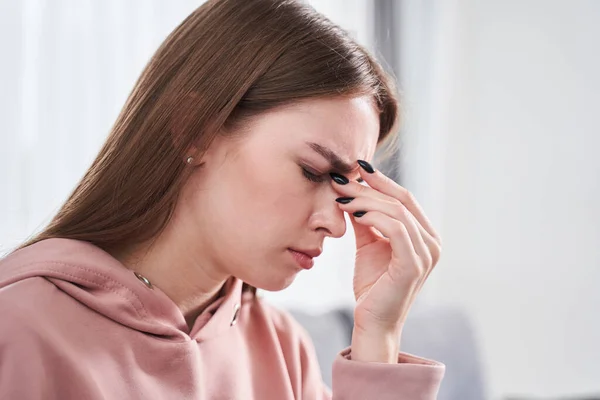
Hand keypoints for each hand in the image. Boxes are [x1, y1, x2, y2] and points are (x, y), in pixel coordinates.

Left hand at [330, 160, 441, 360]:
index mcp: (425, 235)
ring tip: (340, 195)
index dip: (380, 180)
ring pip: (396, 211)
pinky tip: (352, 211)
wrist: (372, 321)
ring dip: (365, 199)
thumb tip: (352, 189)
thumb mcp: (368, 243)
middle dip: (369, 186)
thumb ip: (365, 218)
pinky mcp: (414, 264)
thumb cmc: (372, 284)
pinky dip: (372, 215)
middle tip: (340, 179)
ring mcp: (426, 254)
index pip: (405, 198)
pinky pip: (394, 228)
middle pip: (401, 200)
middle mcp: (432, 243)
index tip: (354, 167)